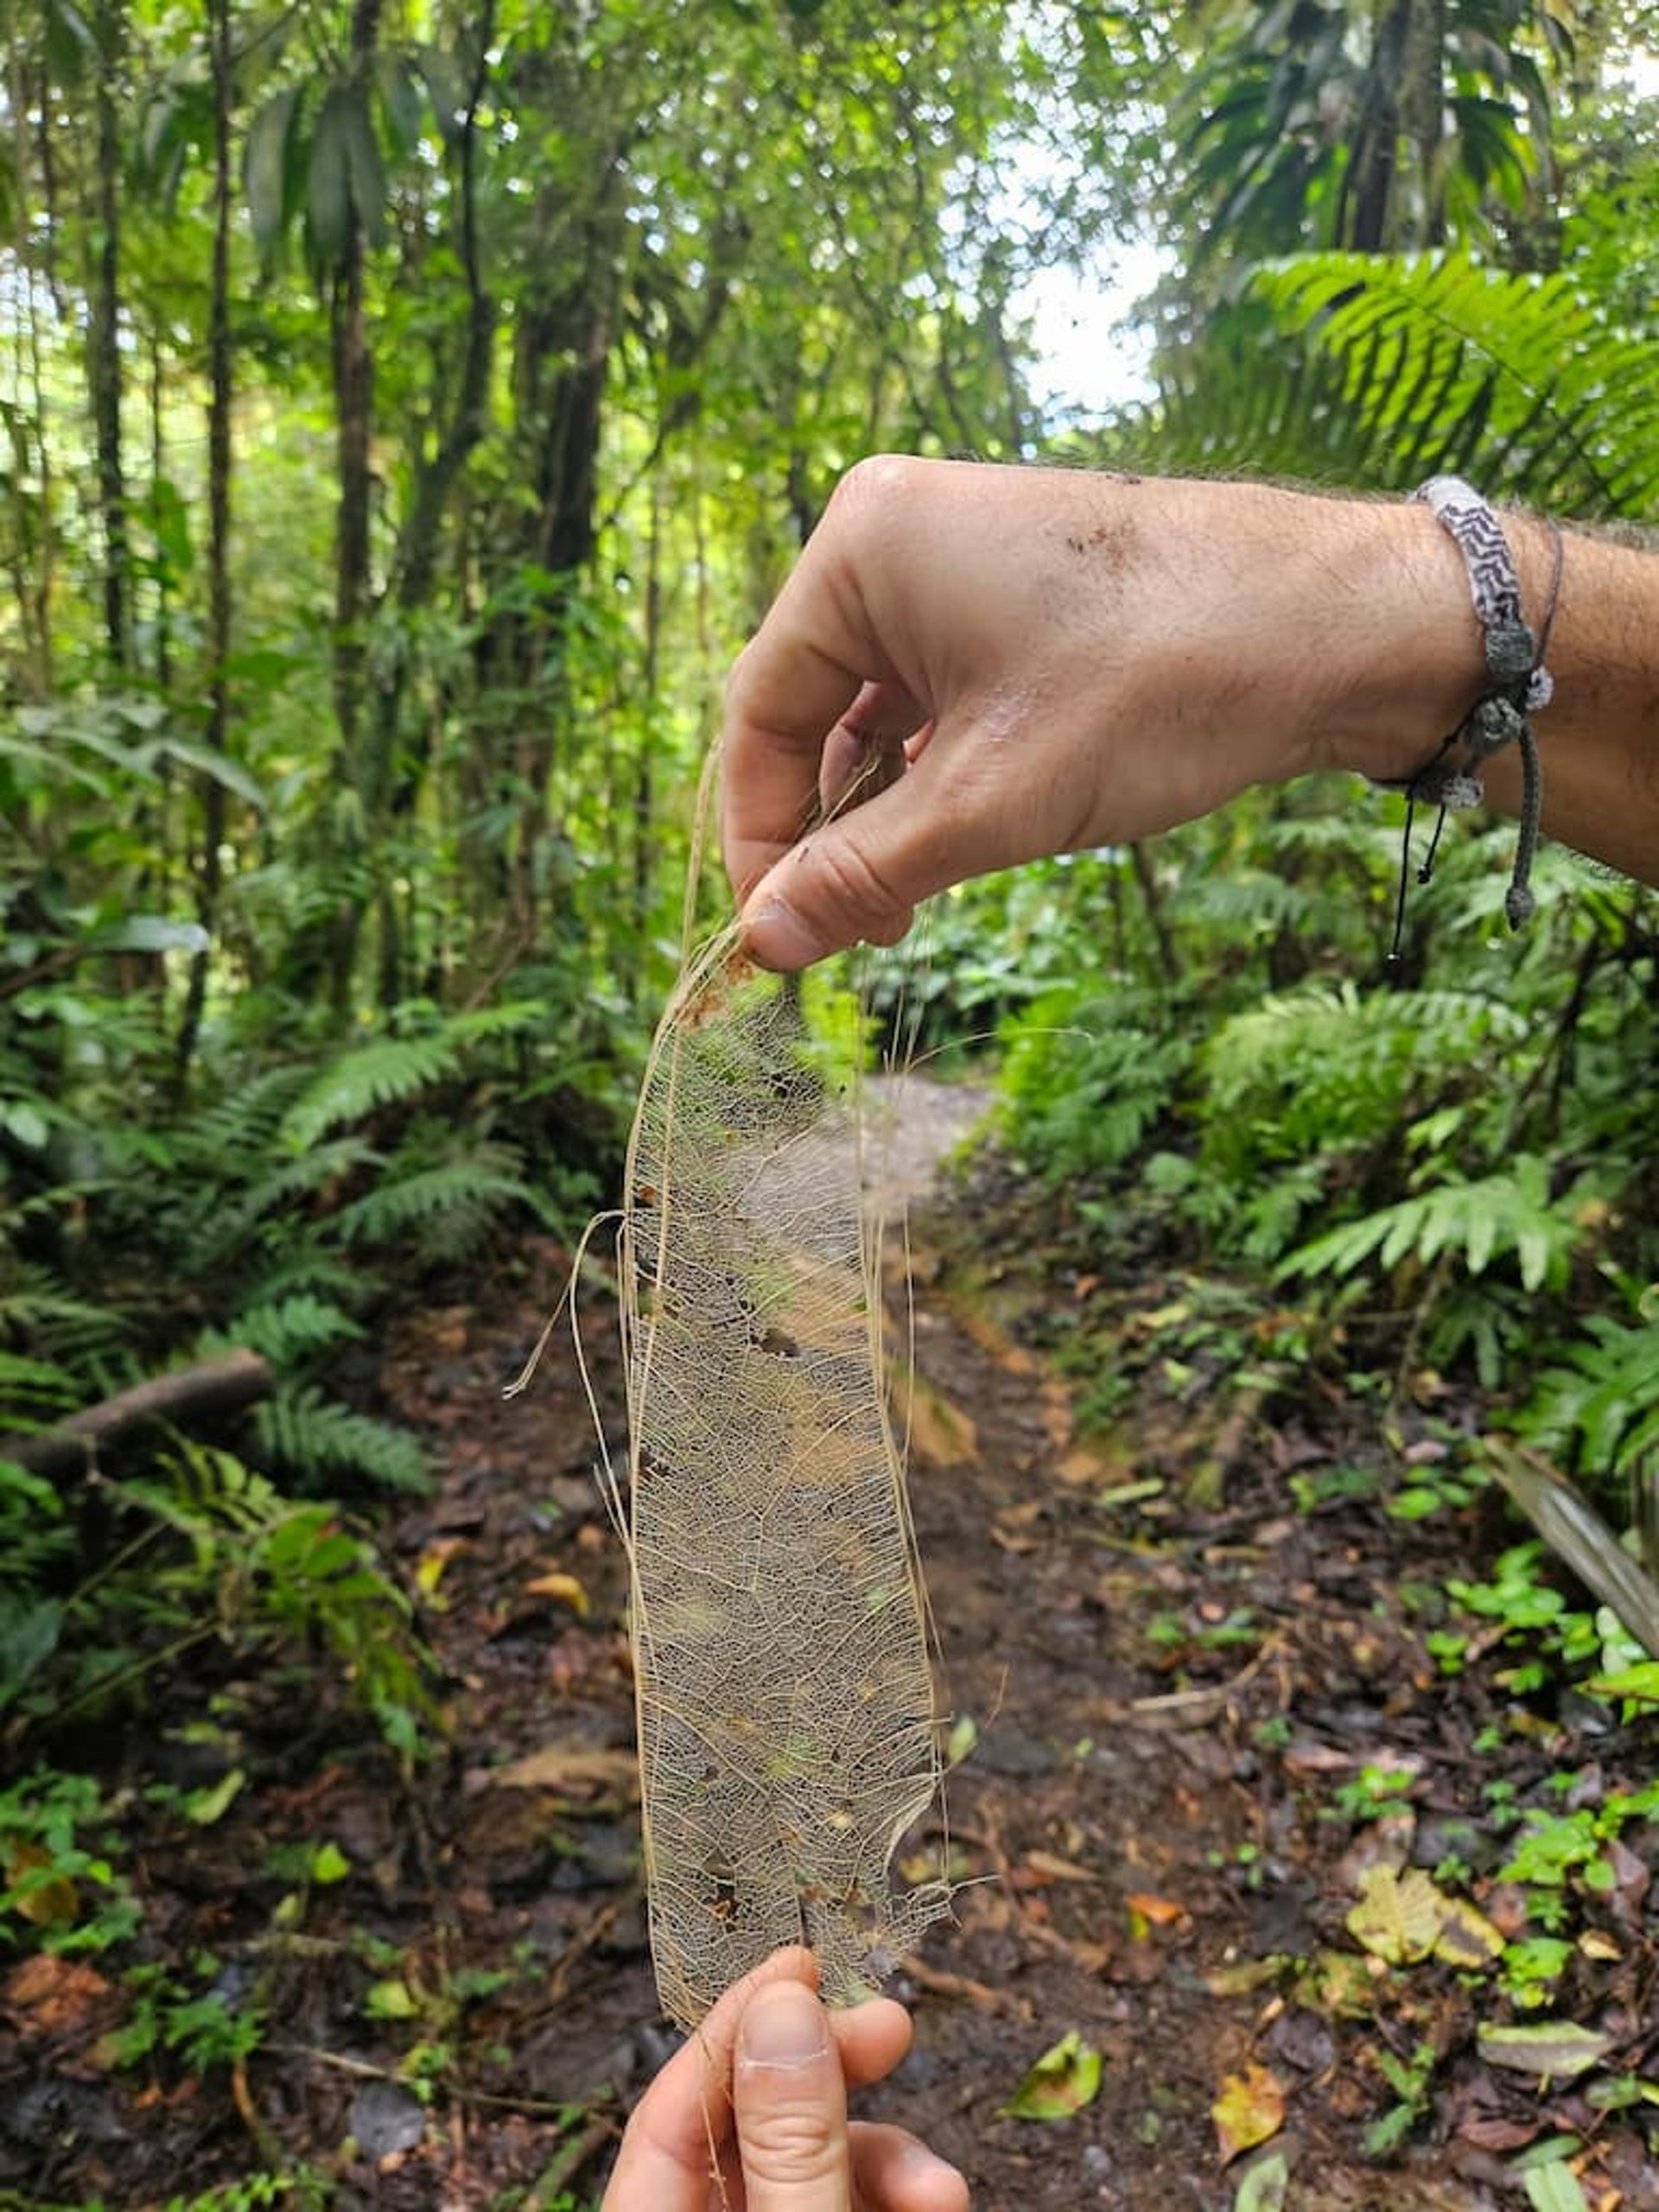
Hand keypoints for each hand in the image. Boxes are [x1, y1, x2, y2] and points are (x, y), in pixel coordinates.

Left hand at [601, 1946, 968, 2211]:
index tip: (805, 1963)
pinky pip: (846, 2202)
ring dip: (887, 2157)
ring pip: (818, 2165)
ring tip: (941, 2190)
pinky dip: (893, 2196)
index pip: (675, 2102)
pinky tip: (937, 2200)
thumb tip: (786, 2004)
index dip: (739, 2023)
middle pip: (756, 2125)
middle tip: (894, 2027)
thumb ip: (791, 2141)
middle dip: (834, 2075)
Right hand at [720, 455, 1494, 966]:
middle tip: (852, 936)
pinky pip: (941, 690)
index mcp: (863, 547)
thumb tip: (761, 944)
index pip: (761, 713)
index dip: (757, 838)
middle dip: (827, 832)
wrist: (1342, 626)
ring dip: (886, 813)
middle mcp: (901, 531)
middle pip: (813, 709)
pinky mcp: (1024, 587)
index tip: (772, 937)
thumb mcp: (990, 802)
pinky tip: (961, 838)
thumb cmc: (1162, 684)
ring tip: (910, 906)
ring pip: (881, 710)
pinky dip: (939, 772)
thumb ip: (861, 874)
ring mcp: (967, 553)